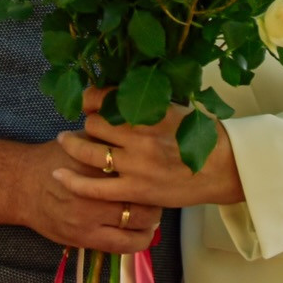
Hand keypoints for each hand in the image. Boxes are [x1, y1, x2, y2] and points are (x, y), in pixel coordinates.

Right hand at [10, 140, 160, 253]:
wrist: (22, 185)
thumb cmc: (55, 158)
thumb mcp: (82, 139)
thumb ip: (109, 140)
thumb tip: (141, 133)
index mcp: (97, 164)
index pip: (139, 172)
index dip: (154, 173)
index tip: (158, 172)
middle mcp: (95, 193)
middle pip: (145, 200)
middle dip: (157, 198)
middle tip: (158, 194)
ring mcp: (89, 219)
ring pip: (138, 226)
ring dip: (151, 221)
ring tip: (152, 214)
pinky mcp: (84, 239)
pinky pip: (122, 246)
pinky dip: (139, 241)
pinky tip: (142, 232)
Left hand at [54, 87, 243, 209]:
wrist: (224, 168)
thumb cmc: (203, 136)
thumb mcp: (176, 109)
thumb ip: (148, 102)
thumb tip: (120, 92)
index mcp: (149, 111)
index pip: (105, 98)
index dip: (91, 99)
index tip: (89, 102)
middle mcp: (139, 136)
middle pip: (94, 123)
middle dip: (87, 123)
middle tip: (85, 126)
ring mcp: (135, 164)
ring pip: (89, 150)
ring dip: (72, 144)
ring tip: (65, 141)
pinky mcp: (135, 190)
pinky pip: (95, 187)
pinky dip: (73, 180)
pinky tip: (58, 174)